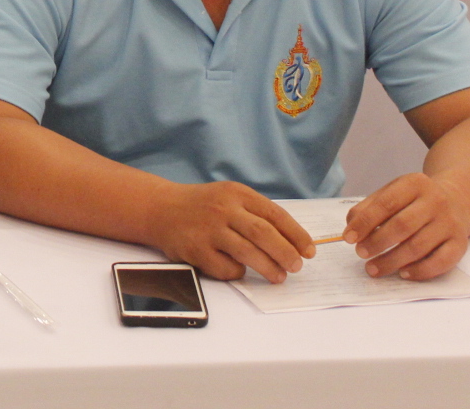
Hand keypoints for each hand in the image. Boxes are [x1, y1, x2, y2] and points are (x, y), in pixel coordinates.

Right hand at [145, 181, 314, 282]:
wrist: (161, 209)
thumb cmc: (203, 206)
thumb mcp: (229, 197)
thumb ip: (256, 213)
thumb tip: (292, 242)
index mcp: (236, 193)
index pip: (275, 214)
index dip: (296, 235)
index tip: (309, 250)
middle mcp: (223, 209)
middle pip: (263, 233)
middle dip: (286, 253)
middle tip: (297, 266)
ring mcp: (208, 230)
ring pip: (247, 252)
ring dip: (269, 268)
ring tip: (279, 276)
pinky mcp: (195, 250)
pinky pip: (225, 267)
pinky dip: (237, 272)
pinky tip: (240, 270)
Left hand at [343, 172, 469, 279]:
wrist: (456, 200)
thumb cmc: (414, 200)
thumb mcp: (392, 193)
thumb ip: (369, 208)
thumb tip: (351, 228)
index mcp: (415, 184)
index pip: (386, 204)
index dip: (365, 222)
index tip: (349, 238)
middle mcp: (436, 201)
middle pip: (402, 226)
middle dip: (377, 243)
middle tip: (360, 254)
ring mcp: (450, 223)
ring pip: (418, 246)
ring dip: (392, 261)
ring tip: (373, 268)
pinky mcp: (461, 243)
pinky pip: (441, 262)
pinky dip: (420, 271)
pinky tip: (402, 273)